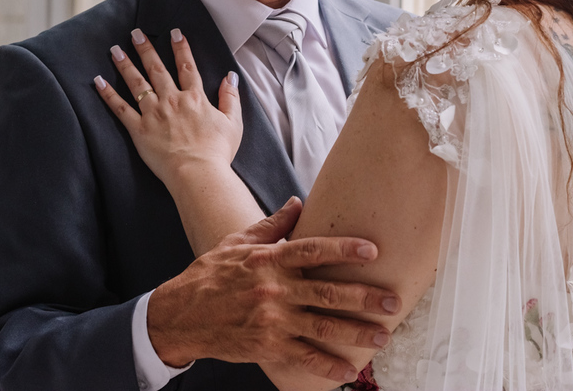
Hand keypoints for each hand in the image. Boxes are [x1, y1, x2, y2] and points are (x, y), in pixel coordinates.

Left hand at [94, 27, 242, 185]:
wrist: (198, 173)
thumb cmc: (217, 151)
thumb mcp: (233, 123)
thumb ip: (231, 97)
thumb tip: (230, 76)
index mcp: (195, 98)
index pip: (187, 67)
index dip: (181, 48)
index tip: (174, 33)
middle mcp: (172, 100)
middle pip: (157, 69)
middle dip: (146, 49)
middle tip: (136, 33)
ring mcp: (153, 114)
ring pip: (137, 84)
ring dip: (125, 65)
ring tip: (114, 49)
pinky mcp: (139, 130)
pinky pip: (120, 109)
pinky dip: (108, 95)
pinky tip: (98, 82)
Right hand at [147, 198, 400, 383]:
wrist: (179, 316)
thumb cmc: (210, 275)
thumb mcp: (237, 242)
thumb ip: (272, 224)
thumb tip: (297, 201)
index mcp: (270, 259)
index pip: (313, 249)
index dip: (344, 249)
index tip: (372, 250)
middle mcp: (274, 288)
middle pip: (327, 291)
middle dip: (364, 297)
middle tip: (393, 299)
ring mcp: (271, 319)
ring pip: (322, 326)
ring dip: (355, 332)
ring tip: (382, 334)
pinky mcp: (266, 345)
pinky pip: (303, 357)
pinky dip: (327, 366)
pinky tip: (348, 370)